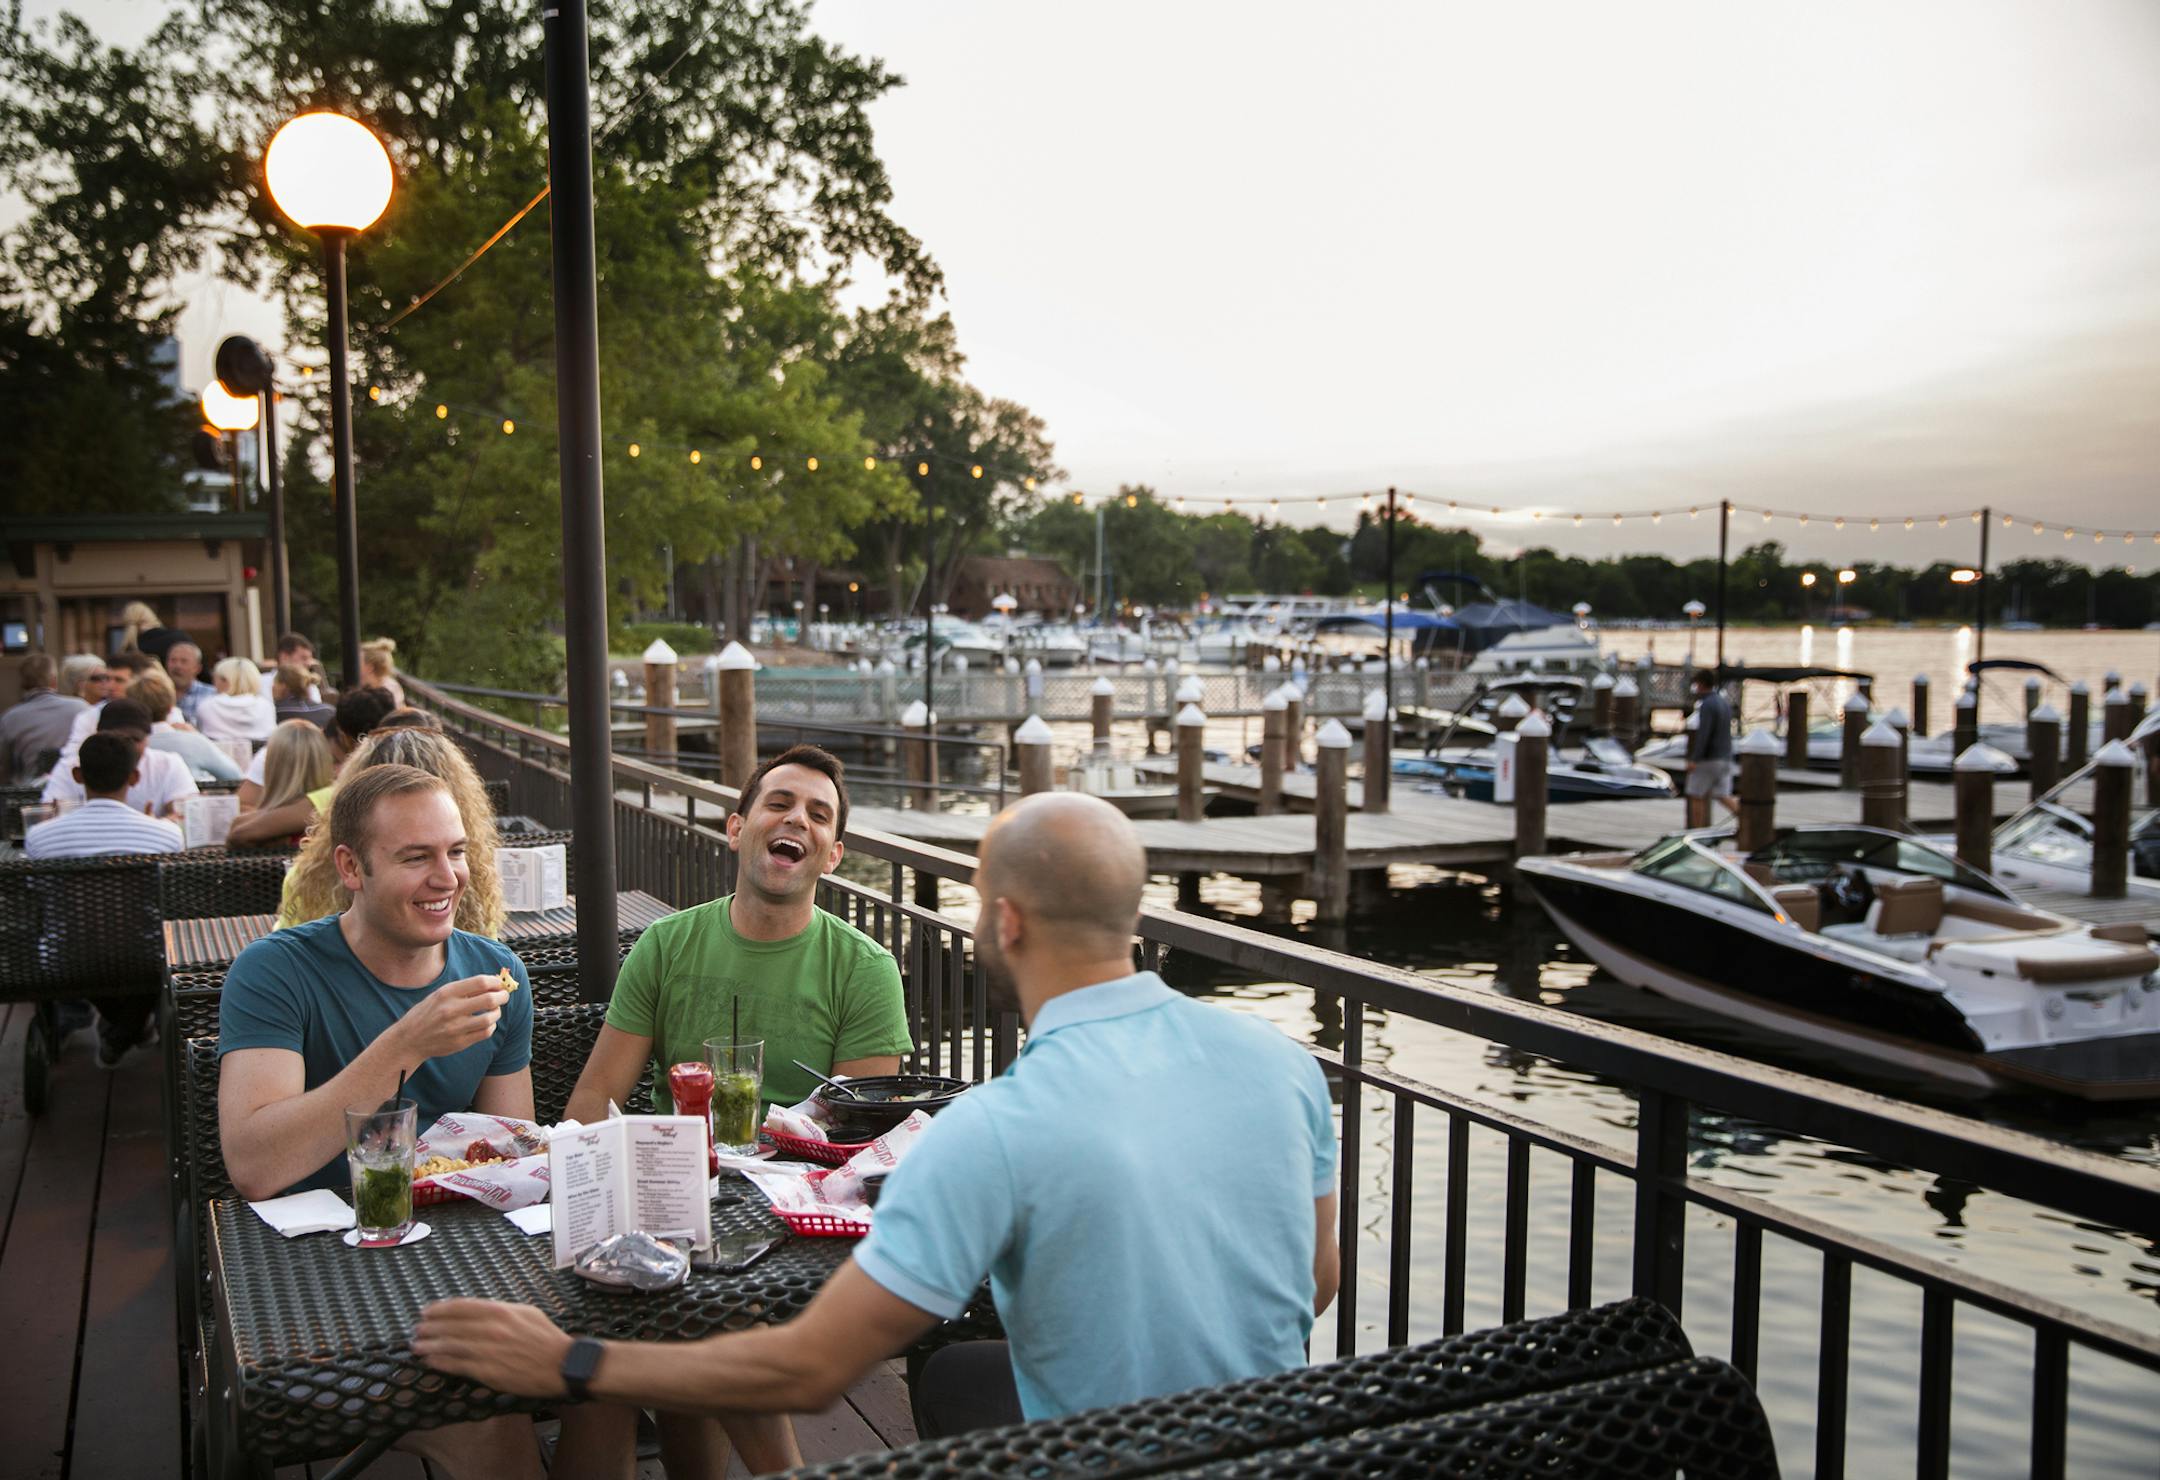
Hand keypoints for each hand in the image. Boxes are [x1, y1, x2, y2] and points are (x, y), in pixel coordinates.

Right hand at [394, 975, 508, 1064]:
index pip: (480, 982)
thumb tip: (493, 981)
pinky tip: (487, 1023)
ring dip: (497, 1012)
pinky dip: (491, 1026)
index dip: (495, 981)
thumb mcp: (439, 995)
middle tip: (503, 996)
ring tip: (494, 1010)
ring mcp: (456, 1027)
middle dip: (502, 996)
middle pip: (490, 999)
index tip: (498, 983)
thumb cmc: (427, 1013)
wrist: (408, 1040)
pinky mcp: (460, 1042)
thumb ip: (463, 989)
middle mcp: (451, 1009)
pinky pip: (486, 1032)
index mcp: (446, 993)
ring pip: (491, 1017)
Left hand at [413, 1299, 572, 1396]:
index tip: (427, 1311)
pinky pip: (458, 1366)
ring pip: (450, 1346)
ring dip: (430, 1346)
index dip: (441, 1309)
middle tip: (418, 1329)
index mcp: (501, 1311)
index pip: (462, 1307)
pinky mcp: (488, 1372)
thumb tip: (479, 1310)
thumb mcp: (526, 1313)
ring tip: (417, 1346)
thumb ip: (501, 1310)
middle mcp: (491, 1329)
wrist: (561, 1365)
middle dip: (430, 1327)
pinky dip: (441, 1363)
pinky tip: (430, 1362)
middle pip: (451, 1326)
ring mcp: (488, 1351)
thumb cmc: (546, 1338)